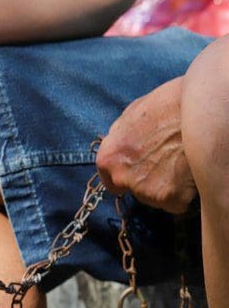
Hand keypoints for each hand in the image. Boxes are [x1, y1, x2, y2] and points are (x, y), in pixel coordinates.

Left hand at [96, 77, 195, 213]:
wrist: (200, 109)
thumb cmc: (168, 105)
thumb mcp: (134, 114)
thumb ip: (121, 136)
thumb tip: (119, 144)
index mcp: (109, 157)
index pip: (110, 180)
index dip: (126, 176)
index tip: (138, 174)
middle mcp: (122, 177)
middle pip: (135, 190)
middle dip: (149, 181)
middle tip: (168, 163)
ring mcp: (146, 191)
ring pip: (156, 197)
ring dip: (168, 187)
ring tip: (182, 163)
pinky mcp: (171, 199)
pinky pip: (178, 203)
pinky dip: (185, 193)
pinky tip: (192, 173)